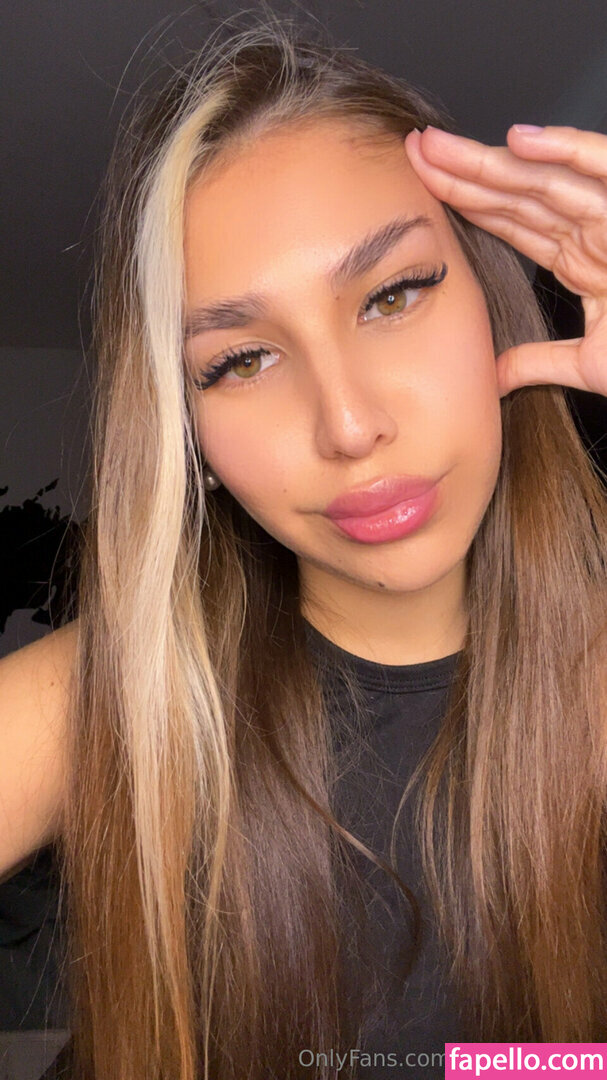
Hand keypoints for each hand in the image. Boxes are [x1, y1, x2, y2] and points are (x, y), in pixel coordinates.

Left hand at [404, 124, 606, 399]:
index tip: (421, 188)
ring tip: (438, 146)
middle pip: (518, 193)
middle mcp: (595, 230)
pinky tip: (518, 139)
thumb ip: (538, 363)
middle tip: (413, 150)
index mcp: (582, 259)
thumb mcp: (588, 365)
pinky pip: (603, 169)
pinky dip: (566, 150)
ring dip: (491, 161)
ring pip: (545, 178)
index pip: (513, 223)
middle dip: (464, 172)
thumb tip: (493, 377)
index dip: (467, 203)